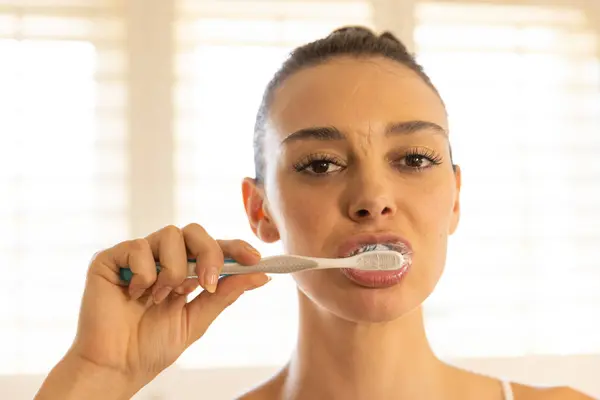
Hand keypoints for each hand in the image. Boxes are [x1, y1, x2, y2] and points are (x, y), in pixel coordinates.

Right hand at [61, 223, 268, 394]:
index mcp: (184, 270)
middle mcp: (162, 257)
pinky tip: (135, 294)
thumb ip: (225, 294)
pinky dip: (144, 272)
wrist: (116, 366)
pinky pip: (138, 247)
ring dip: (173, 270)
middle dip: (208, 253)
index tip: (255, 259)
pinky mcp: (111, 258)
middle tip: (208, 282)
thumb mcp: (197, 319)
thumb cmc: (152, 346)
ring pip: (170, 235)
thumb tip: (261, 276)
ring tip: (161, 297)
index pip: (213, 247)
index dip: (234, 247)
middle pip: (194, 231)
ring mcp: (137, 256)